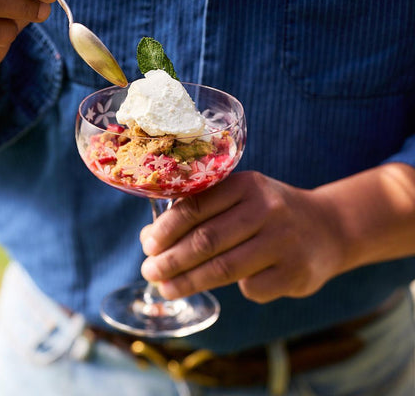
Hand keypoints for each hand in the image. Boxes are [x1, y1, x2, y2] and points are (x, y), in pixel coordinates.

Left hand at [140, 171, 346, 302]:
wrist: (327, 228)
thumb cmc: (268, 214)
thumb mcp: (240, 200)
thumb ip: (200, 214)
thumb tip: (151, 240)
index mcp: (246, 184)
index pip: (196, 206)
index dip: (166, 229)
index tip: (147, 246)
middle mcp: (267, 208)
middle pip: (206, 240)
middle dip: (171, 260)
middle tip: (149, 272)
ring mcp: (284, 240)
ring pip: (223, 267)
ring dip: (188, 281)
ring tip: (165, 288)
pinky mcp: (296, 271)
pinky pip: (250, 288)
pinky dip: (232, 290)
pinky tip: (224, 286)